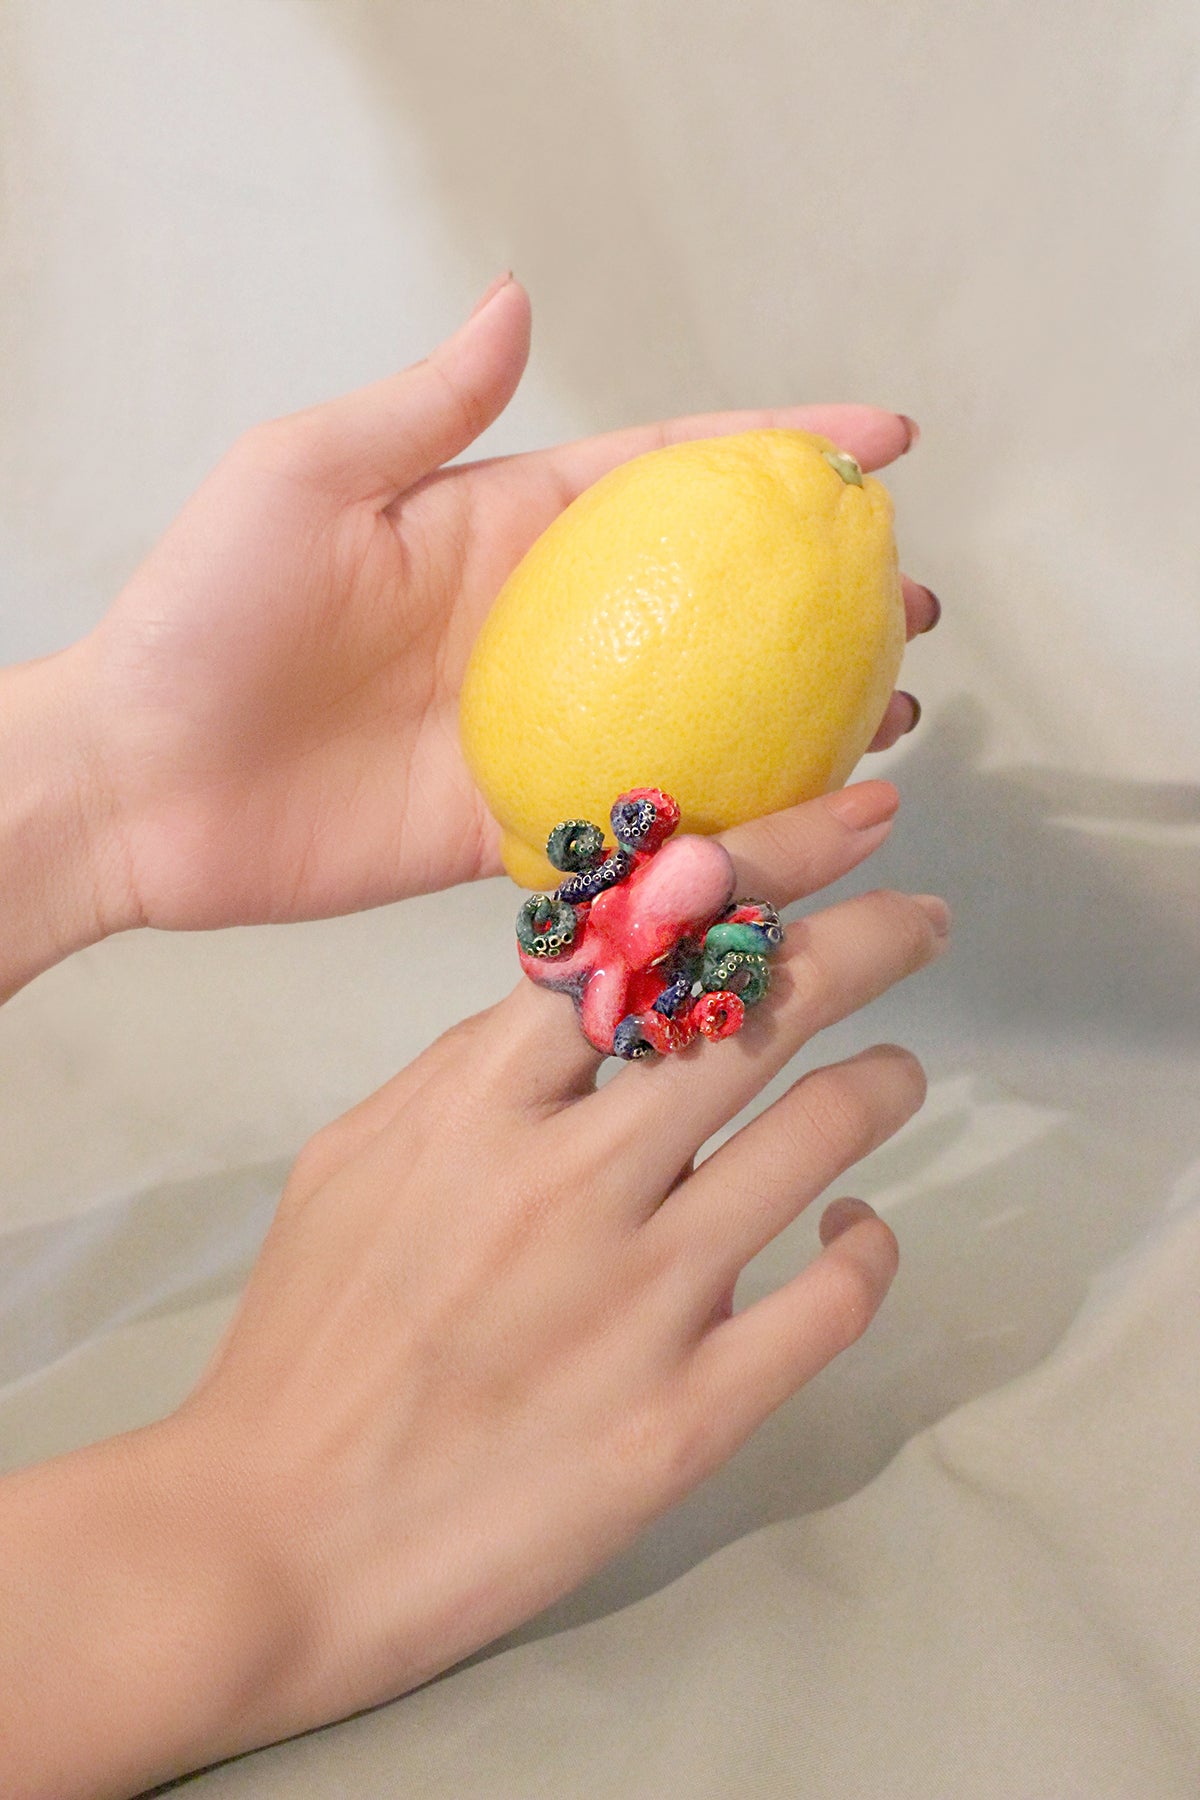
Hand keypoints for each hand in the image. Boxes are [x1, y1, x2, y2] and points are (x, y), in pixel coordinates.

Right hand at [0, 785, 946, 1796]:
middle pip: (763, 1013)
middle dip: (868, 943)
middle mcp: (578, 1180)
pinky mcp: (690, 1412)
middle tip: (920, 924)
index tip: (849, 824)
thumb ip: (466, 1070)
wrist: (275, 1543)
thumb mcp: (353, 1160)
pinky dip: (866, 1246)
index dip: (764, 860)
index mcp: (482, 1103)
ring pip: (821, 1136)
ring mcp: (644, 1298)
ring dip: (883, 1083)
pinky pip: (832, 1301)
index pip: (647, 937)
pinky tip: (854, 1227)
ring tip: (896, 1074)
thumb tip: (585, 1007)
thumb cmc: (305, 1337)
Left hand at [65, 277, 937, 934]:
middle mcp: (540, 631)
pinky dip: (727, 828)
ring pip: (701, 722)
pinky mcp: (513, 829)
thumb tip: (513, 303)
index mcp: (504, 531)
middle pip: (713, 605)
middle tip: (911, 601)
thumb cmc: (205, 614)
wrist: (141, 781)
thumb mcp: (304, 477)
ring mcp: (536, 733)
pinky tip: (803, 824)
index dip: (779, 447)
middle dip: (820, 597)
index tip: (885, 439)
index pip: (667, 476)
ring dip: (802, 718)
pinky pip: (640, 827)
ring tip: (894, 712)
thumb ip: (423, 410)